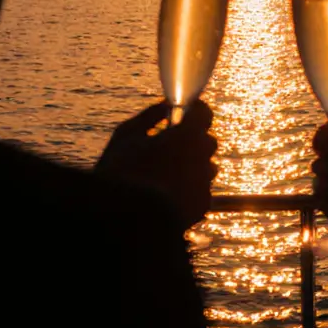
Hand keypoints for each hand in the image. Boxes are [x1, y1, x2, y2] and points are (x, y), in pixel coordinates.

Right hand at [95, 100, 218, 227]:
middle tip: (168, 147)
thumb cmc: (121, 172)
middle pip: (207, 142)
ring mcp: (204, 184)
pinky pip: (200, 191)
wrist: (124, 221)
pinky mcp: (202, 206)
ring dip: (191, 167)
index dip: (194, 112)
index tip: (184, 114)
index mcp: (186, 136)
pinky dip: (188, 190)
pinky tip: (165, 196)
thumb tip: (165, 105)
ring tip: (164, 175)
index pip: (205, 114)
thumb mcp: (126, 135)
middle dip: (192, 141)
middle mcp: (202, 158)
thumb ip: (150, 116)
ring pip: (205, 168)